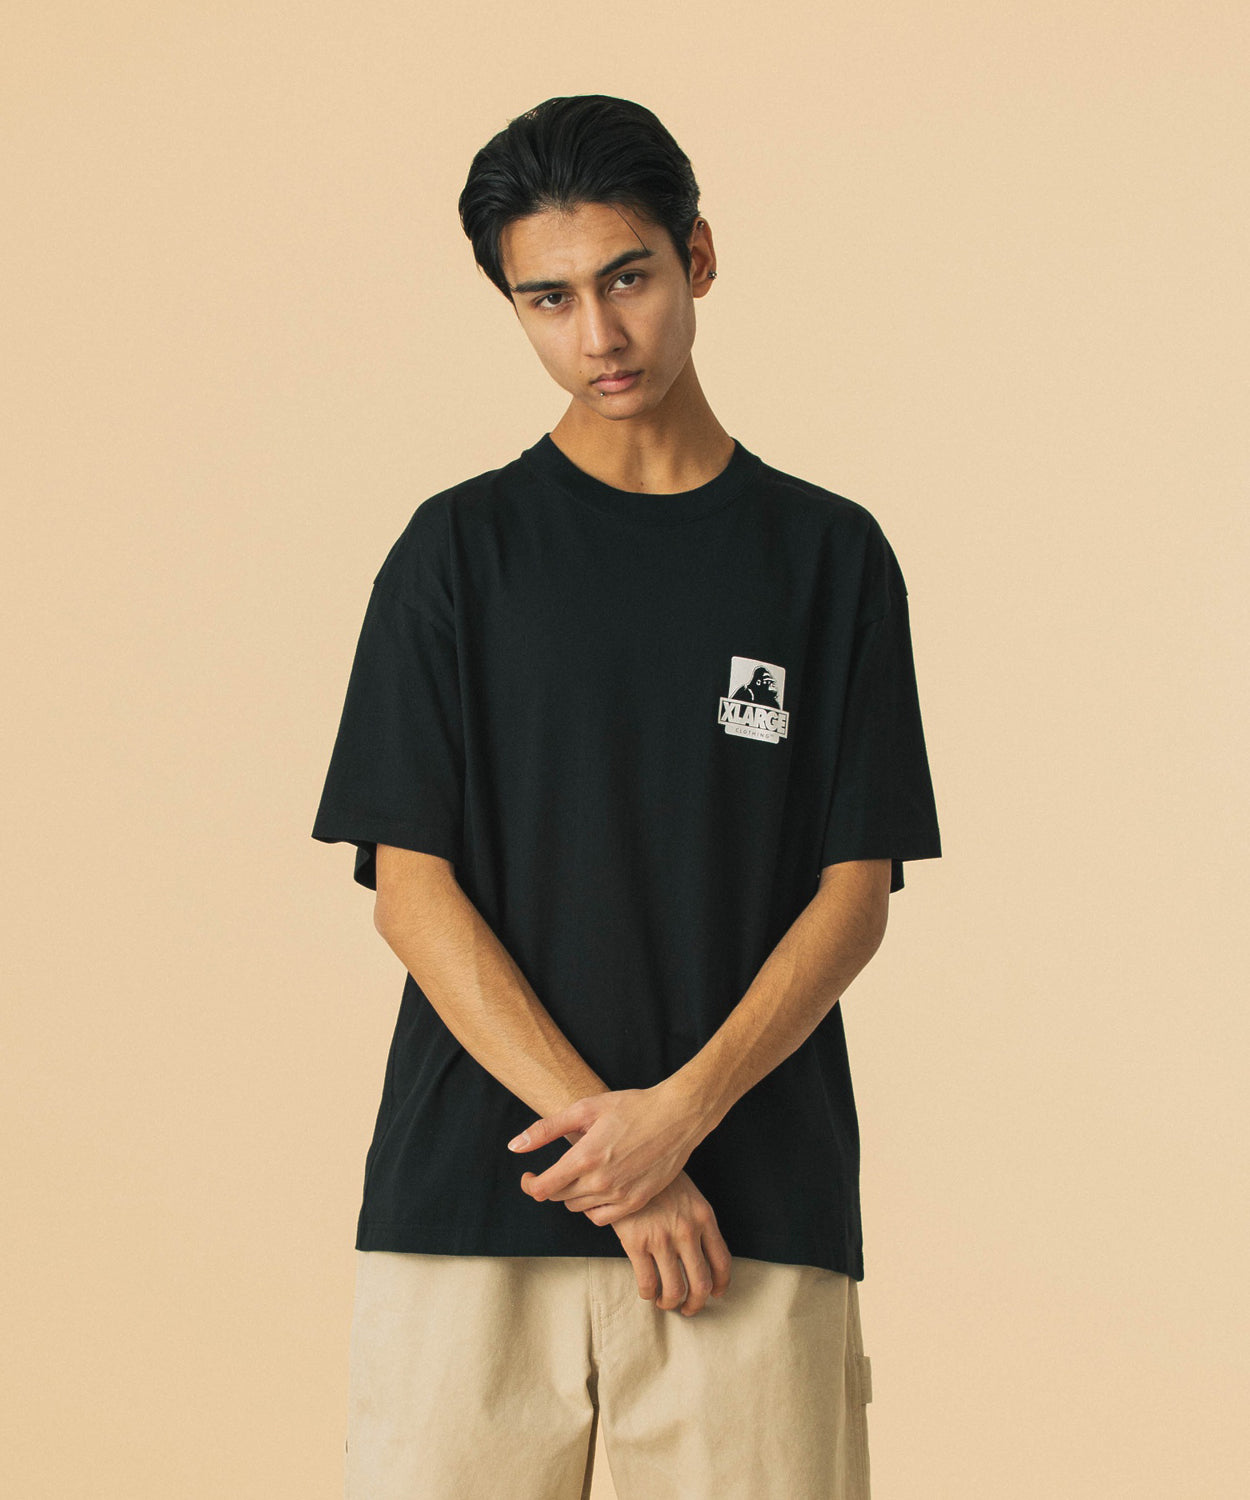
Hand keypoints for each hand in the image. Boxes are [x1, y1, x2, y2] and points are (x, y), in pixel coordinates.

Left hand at [508, 1082, 706, 1226]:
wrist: (677, 1116)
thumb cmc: (631, 1107)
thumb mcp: (585, 1108)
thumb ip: (546, 1129)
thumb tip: (515, 1146)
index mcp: (584, 1157)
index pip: (543, 1189)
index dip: (529, 1184)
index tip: (529, 1176)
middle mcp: (600, 1182)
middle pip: (559, 1199)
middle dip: (551, 1186)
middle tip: (555, 1170)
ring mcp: (620, 1195)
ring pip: (578, 1208)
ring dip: (572, 1195)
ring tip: (581, 1174)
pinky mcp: (636, 1202)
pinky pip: (601, 1218)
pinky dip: (593, 1207)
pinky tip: (597, 1189)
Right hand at [610, 1170, 732, 1316]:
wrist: (628, 1162)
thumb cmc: (659, 1180)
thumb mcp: (689, 1195)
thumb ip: (698, 1223)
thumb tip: (705, 1256)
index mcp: (704, 1217)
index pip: (722, 1262)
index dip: (720, 1285)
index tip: (715, 1293)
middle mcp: (687, 1230)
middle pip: (701, 1283)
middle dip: (695, 1303)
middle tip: (688, 1308)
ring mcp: (662, 1238)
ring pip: (675, 1289)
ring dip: (671, 1302)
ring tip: (665, 1301)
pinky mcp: (636, 1243)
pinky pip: (648, 1283)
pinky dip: (649, 1294)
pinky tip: (647, 1292)